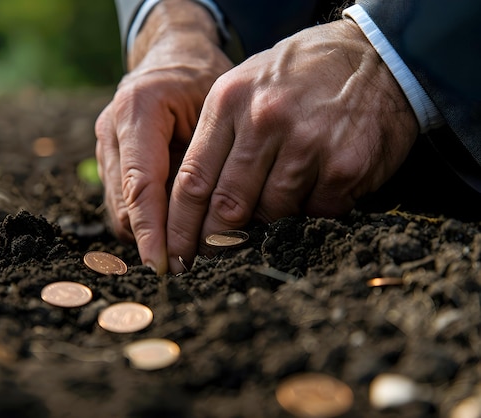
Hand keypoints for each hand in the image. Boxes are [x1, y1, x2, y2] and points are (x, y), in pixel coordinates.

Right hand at [94, 0, 232, 273]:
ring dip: (146, 234)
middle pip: (124, 204)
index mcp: (138, 110)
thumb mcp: (216, 109)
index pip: (142, 185)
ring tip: (182, 255)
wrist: (175, 58)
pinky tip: (170, 231)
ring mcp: (104, 145)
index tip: (163, 266)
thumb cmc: (204, 80)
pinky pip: (121, 202)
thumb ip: (207, 161)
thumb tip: (215, 224)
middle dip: (150, 240)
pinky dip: (143, 221)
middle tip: (183, 271)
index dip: (151, 231)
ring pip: (119, 208)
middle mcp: (112, 129)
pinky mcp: (107, 159)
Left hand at [166, 19, 419, 272]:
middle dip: (215, 242)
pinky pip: (315, 212)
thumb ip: (219, 137)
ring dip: (269, 225)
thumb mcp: (247, 86)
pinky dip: (310, 213)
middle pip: (227, 205)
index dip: (180, 226)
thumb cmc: (301, 77)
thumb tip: (197, 206)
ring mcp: (306, 143)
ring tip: (271, 220)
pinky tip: (314, 196)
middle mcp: (264, 120)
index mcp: (230, 101)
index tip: (176, 255)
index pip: (193, 179)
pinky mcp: (344, 165)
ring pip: (271, 213)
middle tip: (211, 261)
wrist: (375, 56)